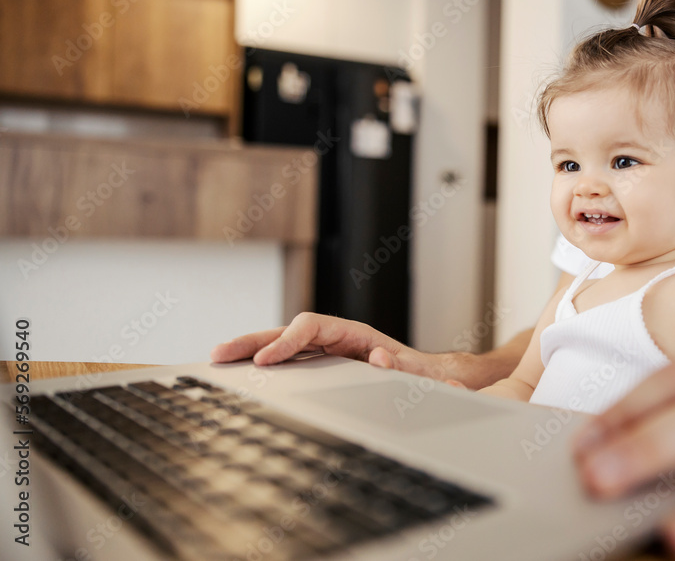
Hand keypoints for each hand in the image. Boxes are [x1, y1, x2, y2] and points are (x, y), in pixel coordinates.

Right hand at [210, 312, 461, 380]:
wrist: (427, 378)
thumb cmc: (420, 375)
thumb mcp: (415, 373)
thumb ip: (400, 368)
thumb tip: (377, 360)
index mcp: (354, 333)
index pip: (311, 326)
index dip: (286, 340)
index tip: (265, 361)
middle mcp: (336, 337)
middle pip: (287, 330)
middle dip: (252, 340)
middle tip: (219, 354)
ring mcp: (326, 350)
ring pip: (281, 344)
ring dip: (249, 351)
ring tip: (217, 360)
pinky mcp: (321, 366)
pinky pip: (287, 361)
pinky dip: (263, 364)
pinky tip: (239, 375)